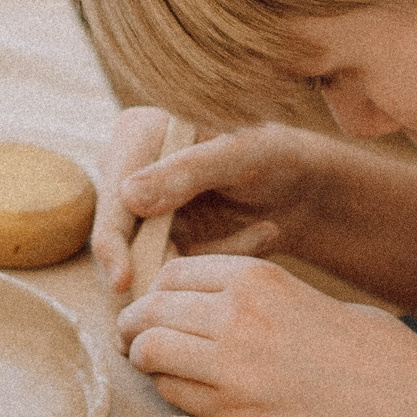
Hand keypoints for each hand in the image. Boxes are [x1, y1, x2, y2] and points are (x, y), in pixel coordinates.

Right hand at [94, 111, 333, 296]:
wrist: (304, 184)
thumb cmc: (274, 154)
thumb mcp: (237, 156)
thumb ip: (185, 173)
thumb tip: (128, 197)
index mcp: (137, 135)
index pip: (111, 199)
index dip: (112, 244)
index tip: (125, 281)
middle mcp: (131, 170)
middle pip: (121, 236)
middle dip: (173, 254)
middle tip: (231, 248)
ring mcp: (148, 207)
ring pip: (152, 259)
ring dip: (210, 255)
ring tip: (265, 229)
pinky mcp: (169, 237)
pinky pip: (179, 267)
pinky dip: (221, 257)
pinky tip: (263, 232)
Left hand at [120, 257, 416, 416]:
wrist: (407, 414)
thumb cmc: (371, 356)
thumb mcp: (311, 301)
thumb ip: (256, 296)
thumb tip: (209, 304)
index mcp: (258, 279)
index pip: (174, 273)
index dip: (157, 291)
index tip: (154, 304)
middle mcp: (237, 315)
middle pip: (153, 308)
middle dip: (137, 322)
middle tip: (133, 334)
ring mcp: (233, 367)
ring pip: (152, 350)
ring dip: (144, 356)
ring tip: (148, 361)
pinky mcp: (236, 414)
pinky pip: (174, 393)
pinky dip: (168, 388)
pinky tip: (181, 388)